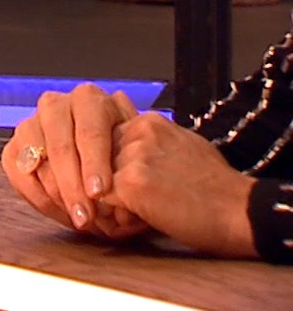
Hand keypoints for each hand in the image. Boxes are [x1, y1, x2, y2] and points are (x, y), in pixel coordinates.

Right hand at [2, 84, 146, 239]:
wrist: (116, 165)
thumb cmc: (132, 158)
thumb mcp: (144, 152)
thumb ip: (138, 159)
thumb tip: (131, 175)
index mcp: (90, 99)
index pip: (89, 131)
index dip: (94, 163)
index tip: (100, 192)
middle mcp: (57, 106)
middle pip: (59, 145)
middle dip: (71, 185)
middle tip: (85, 216)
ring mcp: (32, 124)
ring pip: (34, 157)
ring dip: (54, 194)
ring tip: (75, 218)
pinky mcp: (15, 147)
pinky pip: (15, 171)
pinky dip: (35, 195)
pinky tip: (59, 211)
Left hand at [98, 113, 258, 258]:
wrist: (241, 211)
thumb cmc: (215, 186)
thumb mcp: (182, 145)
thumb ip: (151, 138)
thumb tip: (122, 116)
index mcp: (148, 122)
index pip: (107, 143)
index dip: (117, 170)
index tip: (138, 187)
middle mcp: (137, 132)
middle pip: (98, 162)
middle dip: (109, 186)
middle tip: (136, 204)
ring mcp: (133, 156)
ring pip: (96, 181)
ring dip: (112, 203)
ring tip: (142, 213)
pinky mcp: (131, 183)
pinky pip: (100, 201)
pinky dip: (115, 217)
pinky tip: (141, 222)